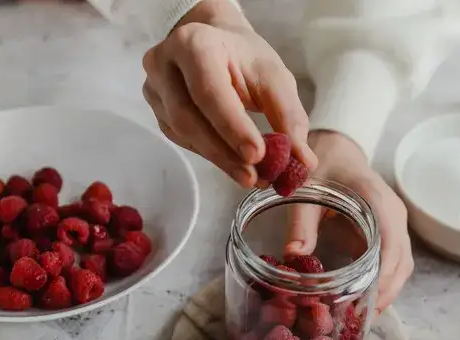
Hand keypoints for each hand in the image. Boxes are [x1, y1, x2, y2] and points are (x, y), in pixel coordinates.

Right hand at [141, 0, 316, 187]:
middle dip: (225, 152)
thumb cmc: (244, 57)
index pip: (209, 91)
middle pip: (189, 118)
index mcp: (194, 43)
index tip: (258, 154)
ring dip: (219, 160)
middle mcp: (164, 64)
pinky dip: (210, 156)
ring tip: (251, 176)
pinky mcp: (158, 112)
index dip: (232, 126)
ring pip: (183, 134)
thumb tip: (304, 162)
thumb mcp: (273, 77)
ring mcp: (155, 90)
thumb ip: (289, 116)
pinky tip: (233, 164)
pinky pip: (183, 141)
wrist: (215, 42)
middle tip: (255, 176)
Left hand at [285, 131, 413, 313]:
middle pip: (402, 259)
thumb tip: (292, 256)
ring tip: (363, 316)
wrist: (338, 150)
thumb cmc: (323, 166)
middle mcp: (393, 213)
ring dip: (387, 291)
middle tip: (362, 317)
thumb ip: (300, 222)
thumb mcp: (306, 190)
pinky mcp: (389, 233)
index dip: (384, 271)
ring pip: (402, 264)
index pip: (390, 239)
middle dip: (386, 290)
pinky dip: (384, 283)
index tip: (370, 297)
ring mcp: (395, 223)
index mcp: (375, 198)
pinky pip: (394, 262)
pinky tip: (364, 300)